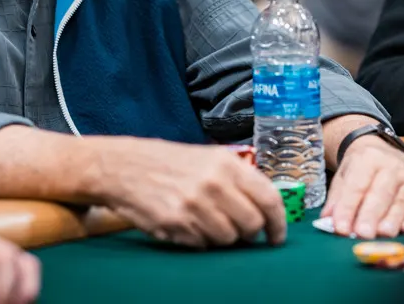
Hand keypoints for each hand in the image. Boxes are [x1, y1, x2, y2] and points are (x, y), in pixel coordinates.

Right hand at [93, 138, 286, 247]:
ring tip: (206, 222)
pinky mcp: (175, 223)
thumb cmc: (170, 163)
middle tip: (239, 230)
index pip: (268, 199)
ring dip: (221, 237)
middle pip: (251, 225)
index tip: (276, 235)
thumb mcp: (210, 158)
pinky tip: (186, 223)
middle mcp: (214, 183)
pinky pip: (201, 244)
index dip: (278, 223)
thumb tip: (266, 208)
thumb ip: (239, 179)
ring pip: (227, 239)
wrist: (125, 166)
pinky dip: (198, 240)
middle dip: (249, 233)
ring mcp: (194, 205)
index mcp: (227, 164)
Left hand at [321, 137, 403, 238]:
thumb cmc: (360, 170)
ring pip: (401, 202)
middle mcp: (392, 166)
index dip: (347, 208)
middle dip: (371, 215)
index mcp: (368, 158)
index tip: (340, 228)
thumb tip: (328, 222)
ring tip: (382, 235)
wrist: (382, 152)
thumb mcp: (343, 176)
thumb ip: (336, 200)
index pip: (356, 186)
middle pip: (381, 193)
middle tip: (363, 234)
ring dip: (392, 220)